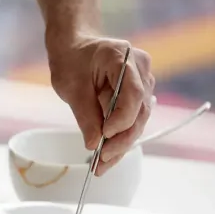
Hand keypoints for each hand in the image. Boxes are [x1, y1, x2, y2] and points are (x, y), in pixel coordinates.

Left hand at [47, 35, 154, 174]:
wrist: (74, 48)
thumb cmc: (71, 61)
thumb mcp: (71, 87)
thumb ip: (85, 115)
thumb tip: (94, 143)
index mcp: (123, 58)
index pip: (133, 93)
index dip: (122, 118)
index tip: (105, 135)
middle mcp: (140, 69)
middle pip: (140, 111)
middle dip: (122, 139)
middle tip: (102, 160)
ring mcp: (143, 82)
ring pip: (139, 120)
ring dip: (121, 144)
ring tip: (101, 165)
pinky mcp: (138, 96)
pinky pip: (132, 120)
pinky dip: (119, 139)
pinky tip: (107, 158)